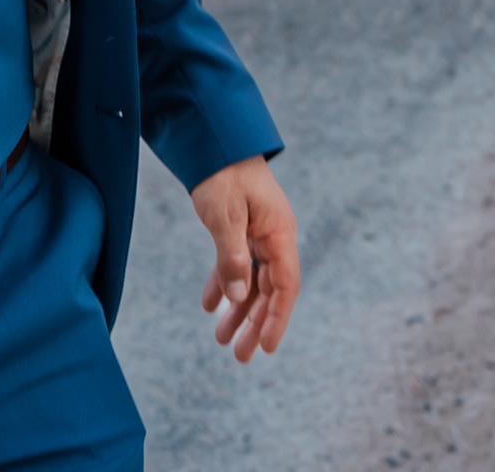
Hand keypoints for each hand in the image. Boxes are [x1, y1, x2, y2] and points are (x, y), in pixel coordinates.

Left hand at [189, 154, 297, 360]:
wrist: (214, 139)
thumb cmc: (222, 173)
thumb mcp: (224, 216)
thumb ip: (231, 258)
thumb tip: (239, 298)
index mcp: (279, 233)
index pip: (285, 286)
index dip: (278, 319)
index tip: (268, 348)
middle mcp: (274, 235)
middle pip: (269, 289)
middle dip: (255, 324)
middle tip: (240, 356)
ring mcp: (259, 231)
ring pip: (252, 280)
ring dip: (239, 310)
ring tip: (220, 338)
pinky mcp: (242, 227)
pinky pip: (237, 264)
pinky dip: (225, 284)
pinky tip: (209, 305)